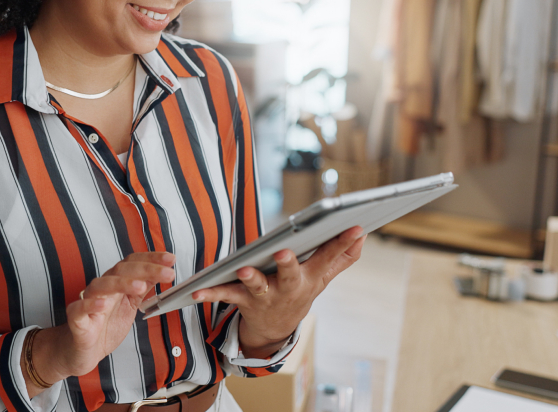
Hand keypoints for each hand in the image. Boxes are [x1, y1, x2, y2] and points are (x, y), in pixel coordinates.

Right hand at [27, 252, 175, 393]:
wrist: (83, 350)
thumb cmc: (105, 326)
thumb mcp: (130, 305)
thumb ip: (143, 288)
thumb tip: (162, 272)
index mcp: (116, 282)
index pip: (132, 263)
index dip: (151, 259)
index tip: (171, 259)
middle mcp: (102, 287)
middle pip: (121, 270)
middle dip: (146, 269)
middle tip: (168, 273)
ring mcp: (88, 301)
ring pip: (102, 285)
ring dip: (121, 283)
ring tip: (140, 286)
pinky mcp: (76, 319)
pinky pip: (80, 308)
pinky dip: (90, 305)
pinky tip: (102, 305)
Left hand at [192, 226, 366, 358]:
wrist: (274, 330)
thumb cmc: (298, 292)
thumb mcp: (323, 277)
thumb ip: (341, 256)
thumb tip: (361, 233)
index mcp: (309, 277)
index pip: (328, 257)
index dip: (342, 242)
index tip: (355, 226)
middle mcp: (287, 287)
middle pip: (289, 274)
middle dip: (288, 264)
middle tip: (285, 253)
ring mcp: (263, 295)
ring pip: (256, 286)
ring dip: (250, 278)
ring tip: (243, 270)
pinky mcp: (241, 299)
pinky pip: (224, 294)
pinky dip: (210, 292)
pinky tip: (196, 291)